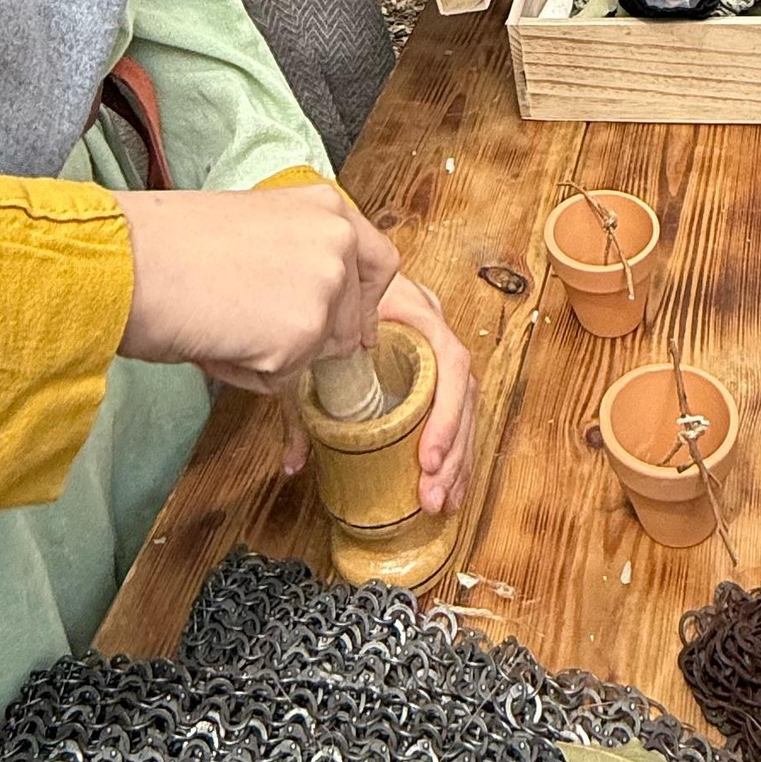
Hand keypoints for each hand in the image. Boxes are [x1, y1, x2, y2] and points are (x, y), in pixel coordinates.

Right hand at [119, 180, 397, 390]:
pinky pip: (286, 378)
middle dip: (312, 339)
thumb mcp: (256, 227)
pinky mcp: (305, 334)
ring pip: (318, 352)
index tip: (348, 328)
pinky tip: (217, 340)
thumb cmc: (171, 244)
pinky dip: (251, 374)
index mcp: (326, 205)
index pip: (379, 263)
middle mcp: (338, 240)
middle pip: (352, 320)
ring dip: (277, 356)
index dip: (363, 304)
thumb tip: (318, 309)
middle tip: (253, 328)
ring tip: (225, 323)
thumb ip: (299, 256)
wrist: (131, 260)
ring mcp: (326, 286)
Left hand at [269, 275, 477, 516]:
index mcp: (415, 312)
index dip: (445, 413)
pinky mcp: (431, 365)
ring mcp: (436, 346)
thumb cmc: (326, 295)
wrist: (330, 260)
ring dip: (458, 457)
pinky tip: (447, 485)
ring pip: (467, 405)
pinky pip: (455, 407)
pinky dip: (454, 448)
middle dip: (453, 450)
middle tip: (432, 494)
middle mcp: (434, 329)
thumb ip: (299, 402)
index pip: (450, 361)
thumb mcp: (314, 345)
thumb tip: (293, 463)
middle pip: (464, 393)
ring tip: (441, 501)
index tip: (427, 457)